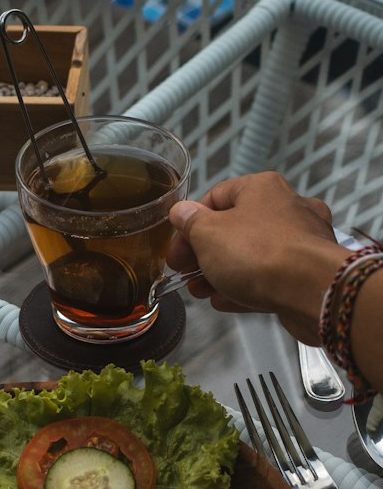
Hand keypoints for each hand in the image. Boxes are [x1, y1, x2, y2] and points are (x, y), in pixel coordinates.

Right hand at [167, 172, 347, 343]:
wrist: (312, 290)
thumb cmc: (257, 253)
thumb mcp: (208, 234)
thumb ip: (190, 222)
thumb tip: (181, 212)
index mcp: (261, 188)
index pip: (215, 197)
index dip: (189, 224)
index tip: (176, 250)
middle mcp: (286, 207)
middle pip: (234, 227)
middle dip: (204, 254)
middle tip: (185, 273)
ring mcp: (302, 240)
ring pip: (252, 253)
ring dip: (221, 273)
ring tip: (201, 292)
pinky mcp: (309, 271)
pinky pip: (271, 275)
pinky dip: (246, 286)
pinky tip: (225, 301)